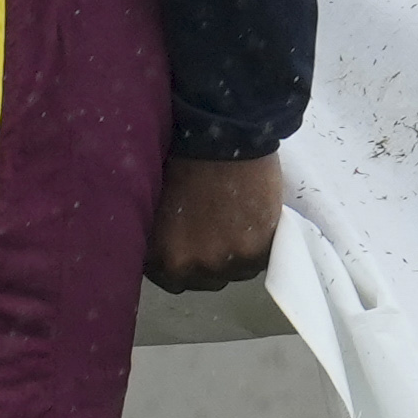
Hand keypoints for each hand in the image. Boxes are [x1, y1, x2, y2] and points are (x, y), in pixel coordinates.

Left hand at [150, 152, 287, 294]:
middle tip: (215, 235)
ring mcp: (224, 262)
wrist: (222, 136)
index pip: (170, 280)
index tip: (190, 248)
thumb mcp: (159, 204)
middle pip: (203, 281)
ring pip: (234, 274)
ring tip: (236, 226)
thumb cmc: (184, 160)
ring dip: (235, 256)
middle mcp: (189, 266)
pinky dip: (258, 247)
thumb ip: (163, 235)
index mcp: (159, 255)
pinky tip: (253, 223)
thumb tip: (166, 247)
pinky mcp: (255, 251)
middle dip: (209, 262)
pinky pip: (258, 262)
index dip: (182, 263)